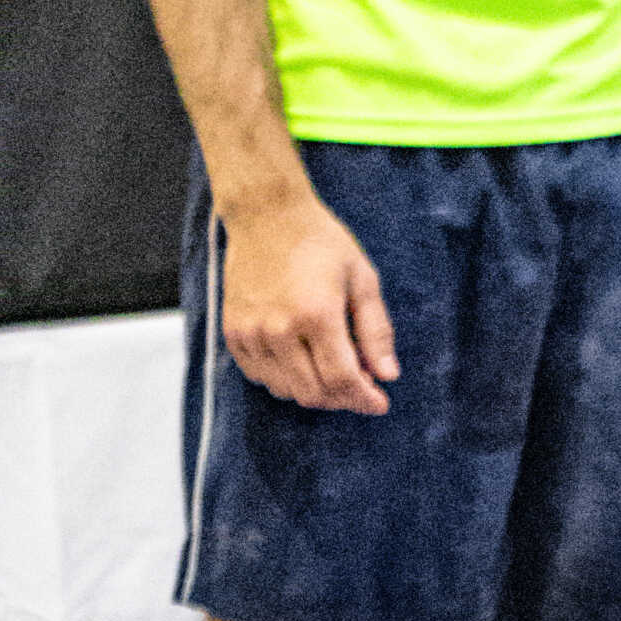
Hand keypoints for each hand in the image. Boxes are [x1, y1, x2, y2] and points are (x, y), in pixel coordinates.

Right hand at [221, 191, 397, 412]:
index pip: (342, 379)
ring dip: (315, 391)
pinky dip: (285, 380)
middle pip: (313, 392)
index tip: (380, 403)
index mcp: (317, 313)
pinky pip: (260, 377)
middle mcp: (279, 328)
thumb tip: (388, 375)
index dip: (364, 398)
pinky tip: (303, 362)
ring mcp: (250, 333)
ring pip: (286, 390)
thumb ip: (376, 330)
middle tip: (361, 387)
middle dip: (343, 399)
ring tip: (333, 370)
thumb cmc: (321, 244)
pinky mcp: (232, 333)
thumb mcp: (362, 279)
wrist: (266, 216)